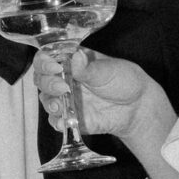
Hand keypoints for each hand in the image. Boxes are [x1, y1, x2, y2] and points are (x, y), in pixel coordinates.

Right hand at [37, 46, 169, 150]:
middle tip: (63, 88)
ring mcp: (67, 99)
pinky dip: (57, 122)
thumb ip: (89, 68)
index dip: (44, 63)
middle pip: (41, 79)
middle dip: (48, 84)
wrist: (137, 107)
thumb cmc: (125, 81)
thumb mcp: (109, 70)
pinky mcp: (71, 117)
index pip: (46, 58)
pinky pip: (56, 121)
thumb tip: (76, 57)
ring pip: (46, 100)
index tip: (55, 68)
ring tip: (61, 105)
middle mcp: (64, 79)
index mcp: (70, 62)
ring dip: (50, 103)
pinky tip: (64, 121)